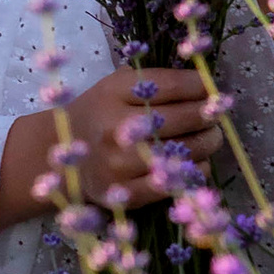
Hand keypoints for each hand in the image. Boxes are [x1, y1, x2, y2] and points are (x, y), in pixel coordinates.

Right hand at [41, 62, 225, 213]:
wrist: (58, 152)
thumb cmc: (98, 113)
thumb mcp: (115, 85)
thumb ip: (154, 80)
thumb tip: (206, 86)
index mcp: (113, 93)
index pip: (170, 85)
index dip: (200, 86)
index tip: (211, 88)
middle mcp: (115, 127)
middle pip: (182, 118)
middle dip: (208, 115)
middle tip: (216, 115)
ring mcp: (119, 164)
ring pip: (183, 151)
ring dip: (207, 143)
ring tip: (211, 137)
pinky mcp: (124, 193)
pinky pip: (174, 182)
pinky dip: (193, 171)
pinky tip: (196, 163)